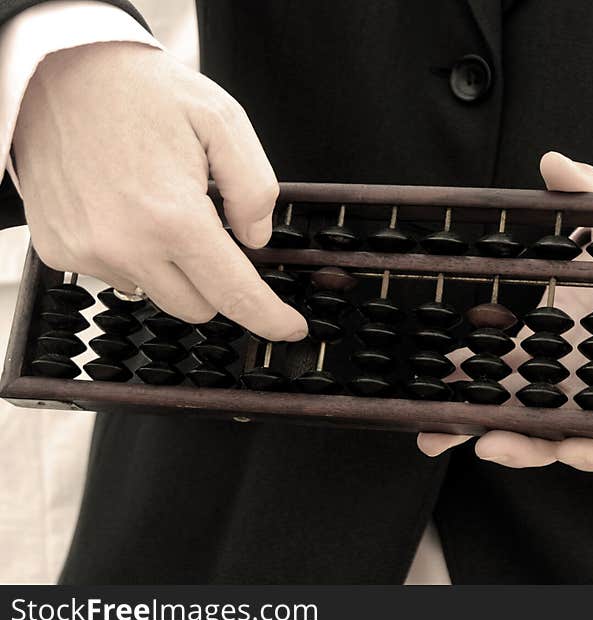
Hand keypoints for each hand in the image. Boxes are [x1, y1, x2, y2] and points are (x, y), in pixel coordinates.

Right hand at [14, 42, 305, 339]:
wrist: (57, 70)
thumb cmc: (140, 91)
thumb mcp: (222, 121)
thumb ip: (254, 188)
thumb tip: (255, 239)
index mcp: (173, 217)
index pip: (234, 293)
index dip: (269, 317)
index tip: (290, 329)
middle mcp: (126, 245)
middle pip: (198, 306)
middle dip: (216, 280)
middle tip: (210, 228)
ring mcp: (87, 252)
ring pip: (157, 294)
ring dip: (172, 269)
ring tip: (160, 208)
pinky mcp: (59, 250)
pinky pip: (116, 276)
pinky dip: (132, 255)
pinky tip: (126, 210)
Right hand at [418, 151, 592, 470]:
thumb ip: (592, 194)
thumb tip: (552, 160)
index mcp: (554, 339)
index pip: (499, 366)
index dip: (464, 380)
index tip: (429, 388)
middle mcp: (571, 378)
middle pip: (512, 411)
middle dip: (470, 425)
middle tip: (430, 434)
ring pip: (550, 437)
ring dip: (516, 446)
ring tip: (487, 444)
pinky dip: (585, 450)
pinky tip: (570, 448)